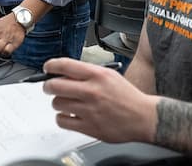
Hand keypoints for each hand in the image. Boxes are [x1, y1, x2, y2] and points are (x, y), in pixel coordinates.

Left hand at [42, 57, 157, 142]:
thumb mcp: (109, 75)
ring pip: (57, 103)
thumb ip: (87, 73)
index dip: (51, 66)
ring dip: (58, 102)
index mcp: (97, 75)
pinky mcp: (88, 126)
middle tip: (49, 87)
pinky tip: (69, 115)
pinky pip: (62, 121)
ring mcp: (89, 110)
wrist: (143, 117)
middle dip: (48, 85)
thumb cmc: (127, 96)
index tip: (47, 68)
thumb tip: (64, 74)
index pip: (64, 65)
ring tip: (66, 102)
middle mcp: (92, 91)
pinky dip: (62, 117)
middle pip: (54, 85)